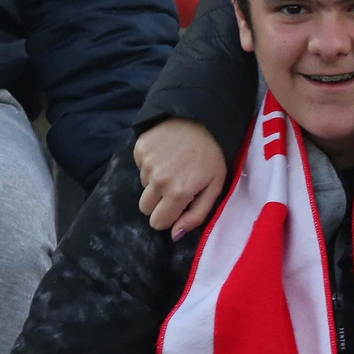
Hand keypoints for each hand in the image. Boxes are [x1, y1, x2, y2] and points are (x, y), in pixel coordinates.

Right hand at [134, 119, 226, 238]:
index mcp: (178, 193)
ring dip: (156, 181)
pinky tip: (166, 154)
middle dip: (159, 202)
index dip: (167, 217)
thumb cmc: (212, 156)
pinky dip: (151, 164)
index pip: (157, 222)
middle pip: (145, 208)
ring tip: (174, 165)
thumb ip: (196, 215)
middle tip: (175, 186)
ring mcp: (146, 163)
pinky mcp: (139, 149)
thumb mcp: (215, 187)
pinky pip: (140, 167)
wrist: (200, 117)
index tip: (177, 206)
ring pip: (143, 187)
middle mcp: (158, 180)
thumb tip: (174, 236)